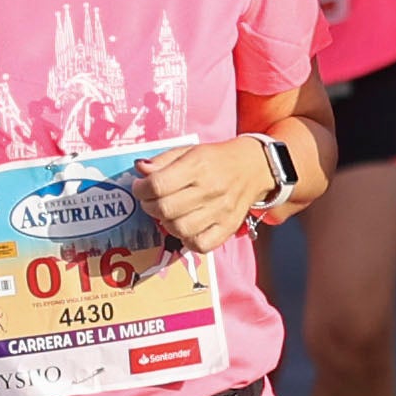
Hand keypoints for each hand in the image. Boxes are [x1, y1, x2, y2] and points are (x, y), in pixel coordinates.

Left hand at [135, 134, 280, 252]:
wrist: (255, 167)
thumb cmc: (217, 159)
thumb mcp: (189, 151)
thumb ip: (162, 161)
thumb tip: (140, 169)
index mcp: (198, 165)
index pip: (158, 184)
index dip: (141, 189)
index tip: (140, 188)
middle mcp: (210, 188)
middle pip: (165, 209)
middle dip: (149, 206)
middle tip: (151, 201)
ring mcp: (221, 211)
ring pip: (179, 229)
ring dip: (166, 223)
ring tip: (169, 214)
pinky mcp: (228, 227)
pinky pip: (200, 245)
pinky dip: (187, 240)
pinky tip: (186, 228)